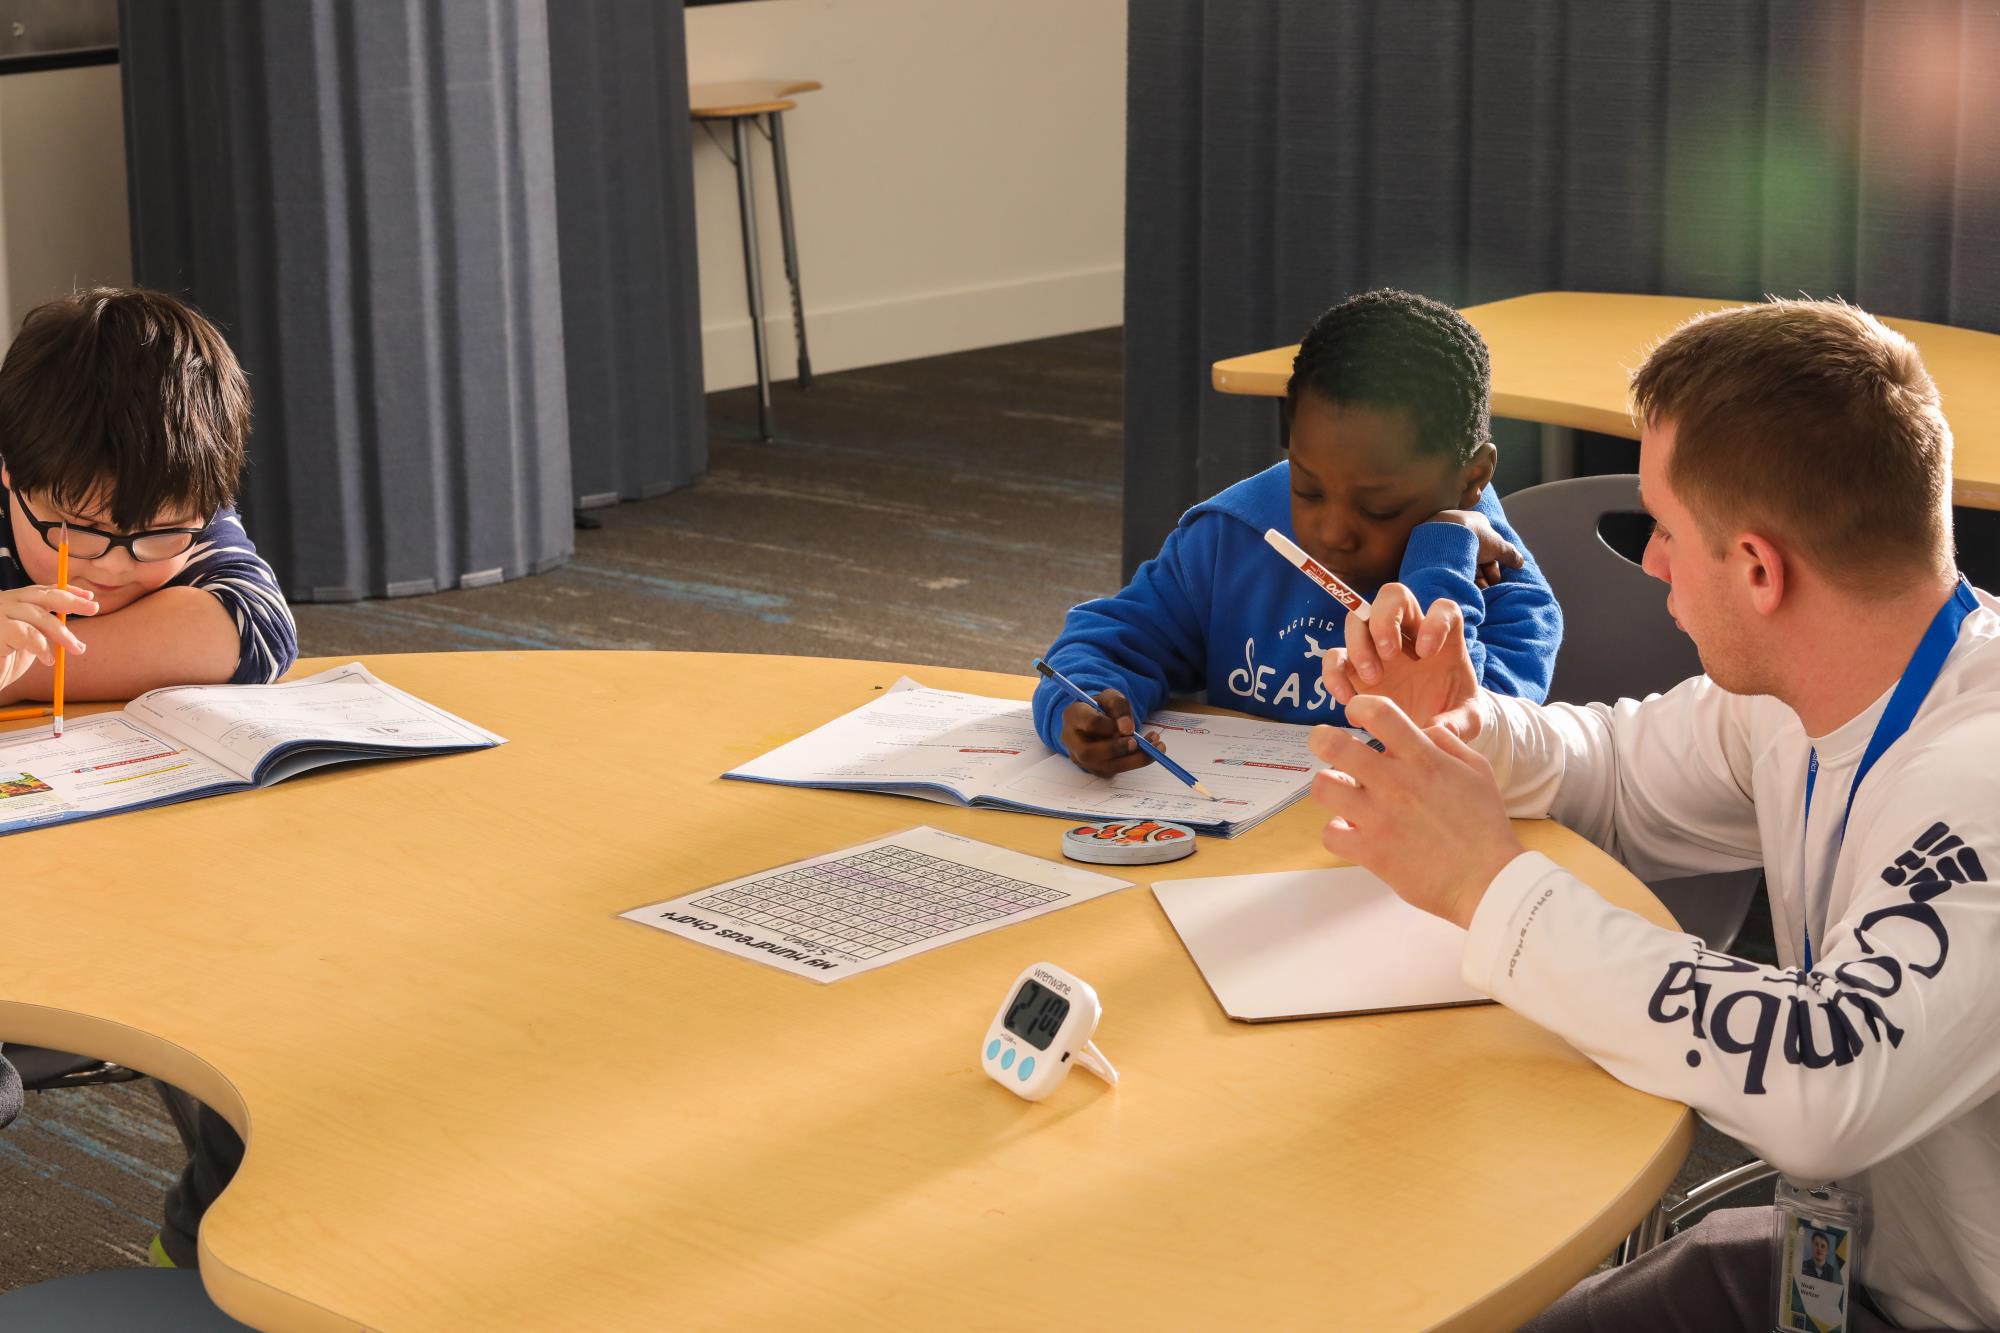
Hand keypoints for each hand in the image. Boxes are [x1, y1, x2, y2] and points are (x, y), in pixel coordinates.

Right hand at [1, 584, 95, 690]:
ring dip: (62, 633)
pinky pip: (26, 634)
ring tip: (76, 649)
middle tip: (94, 609)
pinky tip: (48, 659)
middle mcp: (4, 603)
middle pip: (42, 596)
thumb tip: (77, 634)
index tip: (90, 597)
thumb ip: (47, 631)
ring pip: (38, 616)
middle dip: (71, 601)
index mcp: (13, 603)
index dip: (67, 592)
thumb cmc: (3, 662)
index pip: (43, 591)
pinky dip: (41, 646)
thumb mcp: (30, 642)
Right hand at [1059, 688, 1150, 776]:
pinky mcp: (1096, 768)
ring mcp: (1082, 758)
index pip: (1088, 723)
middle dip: (1116, 749)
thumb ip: (1118, 706)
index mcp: (1073, 716)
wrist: (1096, 720)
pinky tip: (1151, 750)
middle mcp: (1072, 741)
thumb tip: (1126, 729)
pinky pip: (1116, 770)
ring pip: (1104, 766)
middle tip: (1137, 742)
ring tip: (1156, 746)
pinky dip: (1136, 761)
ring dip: (1134, 759)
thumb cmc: (1101, 707)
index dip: (1109, 726)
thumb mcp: (1111, 697)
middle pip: (1089, 753)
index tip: (1128, 726)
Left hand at [1309, 696, 1523, 928]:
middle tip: (1328, 747)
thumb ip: (1446, 742)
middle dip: (1322, 739)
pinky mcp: (1371, 851)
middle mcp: (1396, 782)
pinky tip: (1351, 830)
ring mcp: (1379, 817)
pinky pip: (1330, 833)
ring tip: (1342, 793)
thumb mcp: (1477, 770)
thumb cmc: (1485, 824)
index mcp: (1423, 758)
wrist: (1489, 880)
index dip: (1359, 705)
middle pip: (1333, 744)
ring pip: (1323, 787)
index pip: (1378, 712)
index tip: (1356, 715)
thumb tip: (1420, 728)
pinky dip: (1336, 830)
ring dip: (1328, 787)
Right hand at [1319, 582, 1482, 737]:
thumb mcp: (1468, 721)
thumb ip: (1460, 723)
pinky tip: (1347, 699)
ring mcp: (1378, 647)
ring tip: (1373, 679)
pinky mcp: (1355, 669)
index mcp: (1445, 639)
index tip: (1428, 653)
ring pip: (1358, 619)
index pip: (1443, 609)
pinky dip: (1334, 674)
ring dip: (1359, 645)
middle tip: (1388, 654)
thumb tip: (1440, 730)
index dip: (1435, 621)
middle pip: (1392, 596)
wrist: (1432, 730)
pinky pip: (1335, 657)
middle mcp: (1410, 634)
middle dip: (1385, 619)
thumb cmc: (1453, 715)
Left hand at [1425, 508, 1521, 587]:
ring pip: (1462, 562)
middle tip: (1485, 588)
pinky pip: (1447, 565)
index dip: (1494, 567)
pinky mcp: (1431, 550)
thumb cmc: (1472, 536)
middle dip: (1482, 575)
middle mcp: (1460, 529)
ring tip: (1472, 590)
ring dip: (1470, 577)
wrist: (1440, 535)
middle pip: (1476, 557)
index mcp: (1476, 523)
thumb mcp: (1497, 545)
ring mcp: (1446, 540)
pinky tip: (1459, 585)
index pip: (1489, 549)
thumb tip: (1520, 562)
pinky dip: (1455, 575)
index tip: (1495, 581)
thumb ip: (1509, 553)